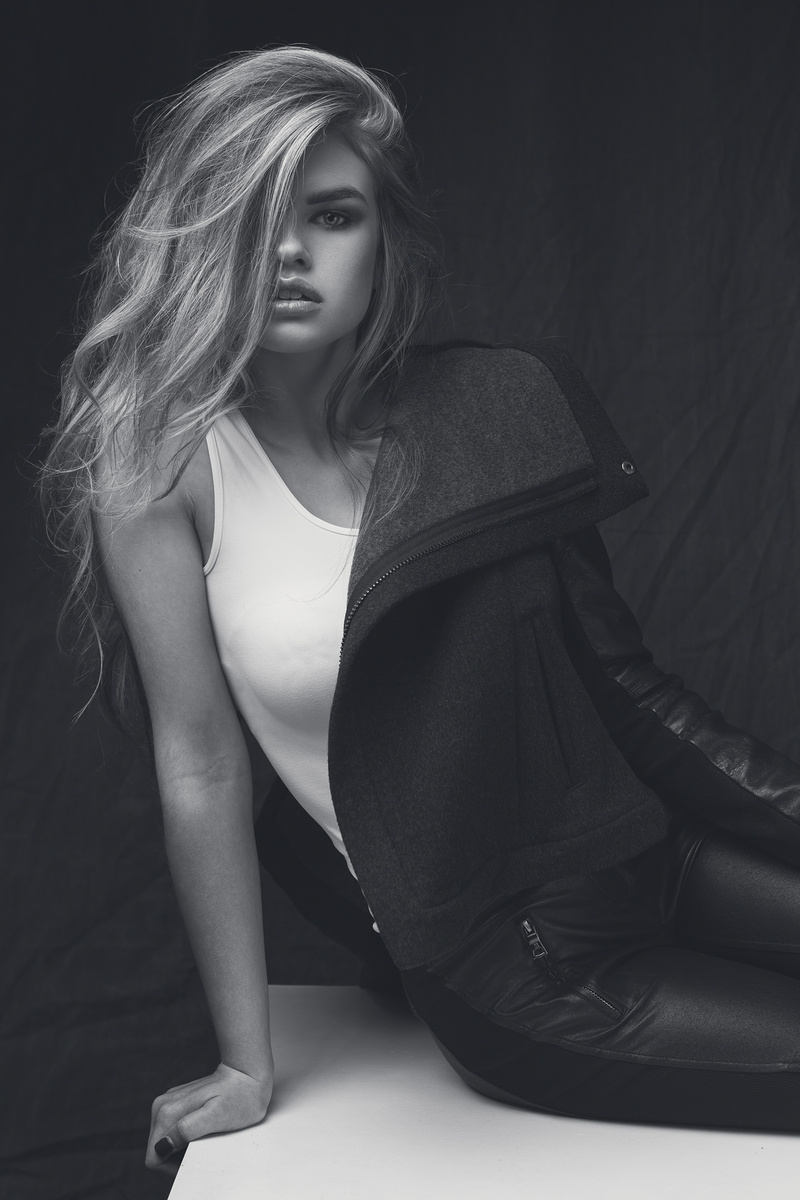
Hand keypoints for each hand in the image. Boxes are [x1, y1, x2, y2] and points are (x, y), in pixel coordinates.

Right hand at [145, 1061, 272, 1174]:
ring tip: (205, 1138)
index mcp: (167, 1112)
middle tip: (203, 1148)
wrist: (247, 1074)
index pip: (153, 1156)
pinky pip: (172, 1129)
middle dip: (176, 1157)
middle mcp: (162, 1105)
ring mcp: (169, 1102)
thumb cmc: (238, 1098)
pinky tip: (204, 1129)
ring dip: (181, 1147)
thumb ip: (188, 1129)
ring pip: (164, 1140)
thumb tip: (164, 1144)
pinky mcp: (177, 1102)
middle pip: (157, 1149)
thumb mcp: (217, 1117)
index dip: (171, 1168)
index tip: (193, 1160)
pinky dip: (185, 1136)